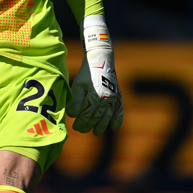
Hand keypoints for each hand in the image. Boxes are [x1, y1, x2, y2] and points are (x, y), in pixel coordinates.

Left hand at [66, 18, 123, 135]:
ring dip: (102, 126)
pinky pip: (119, 110)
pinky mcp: (118, 96)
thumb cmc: (86, 73)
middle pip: (96, 117)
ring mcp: (114, 98)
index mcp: (95, 96)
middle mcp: (106, 99)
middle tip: (81, 130)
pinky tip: (114, 127)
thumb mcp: (78, 84)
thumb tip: (73, 115)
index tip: (75, 127)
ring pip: (108, 116)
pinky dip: (118, 119)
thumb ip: (75, 100)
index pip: (87, 115)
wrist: (101, 59)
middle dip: (88, 125)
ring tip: (96, 133)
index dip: (80, 122)